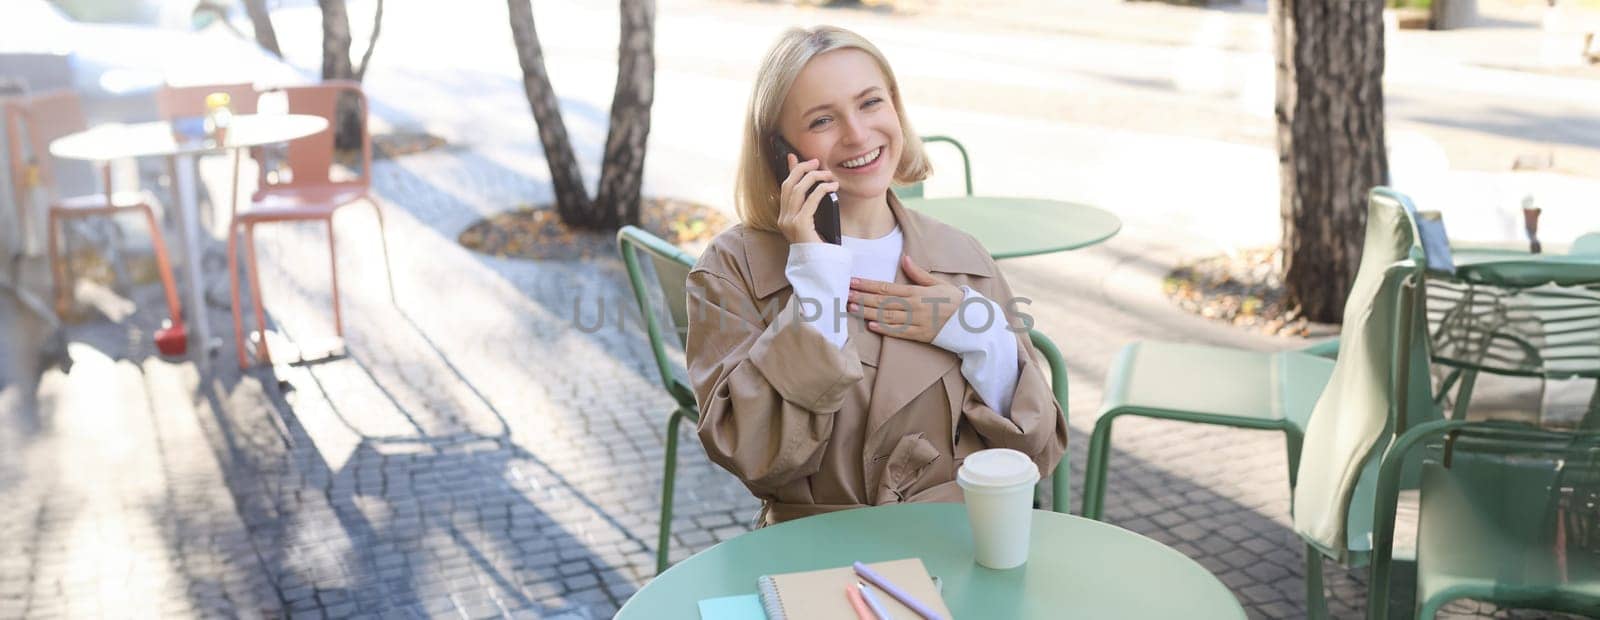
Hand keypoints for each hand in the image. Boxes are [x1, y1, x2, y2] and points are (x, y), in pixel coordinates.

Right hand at [777, 153, 839, 244]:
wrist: (819, 267)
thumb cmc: (819, 245)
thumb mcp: (814, 221)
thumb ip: (811, 204)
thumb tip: (814, 185)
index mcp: (784, 217)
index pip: (784, 187)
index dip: (791, 170)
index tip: (796, 157)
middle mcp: (783, 219)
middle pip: (789, 185)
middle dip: (802, 170)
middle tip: (817, 163)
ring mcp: (790, 223)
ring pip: (798, 190)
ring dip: (814, 178)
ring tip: (828, 175)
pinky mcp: (800, 226)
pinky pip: (810, 201)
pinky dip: (821, 190)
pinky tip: (832, 187)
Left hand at [848, 255, 965, 342]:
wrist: (971, 321)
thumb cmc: (953, 299)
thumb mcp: (937, 283)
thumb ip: (918, 273)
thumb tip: (905, 258)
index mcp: (917, 292)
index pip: (887, 288)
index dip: (868, 285)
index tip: (853, 281)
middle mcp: (914, 307)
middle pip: (882, 303)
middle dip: (862, 298)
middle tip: (844, 295)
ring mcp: (916, 322)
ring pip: (887, 317)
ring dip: (867, 313)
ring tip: (851, 308)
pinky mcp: (919, 336)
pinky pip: (899, 333)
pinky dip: (885, 330)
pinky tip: (871, 326)